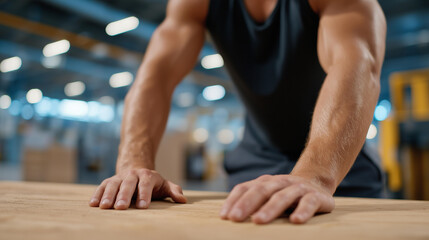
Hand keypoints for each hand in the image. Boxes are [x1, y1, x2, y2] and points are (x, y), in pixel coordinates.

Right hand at [89, 168, 185, 209]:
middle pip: (128, 184)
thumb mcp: (164, 185)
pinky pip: (102, 187)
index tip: (143, 207)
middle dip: (124, 196)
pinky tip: (93, 204)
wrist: (136, 169)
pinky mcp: (109, 181)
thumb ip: (173, 191)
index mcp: (147, 176)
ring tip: (105, 207)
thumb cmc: (152, 183)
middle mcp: (132, 175)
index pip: (146, 185)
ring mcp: (120, 177)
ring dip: (108, 195)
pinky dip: (97, 194)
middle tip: (121, 207)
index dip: (144, 195)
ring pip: (113, 185)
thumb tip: (183, 200)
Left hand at [219, 174, 334, 223]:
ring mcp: (298, 188)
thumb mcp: (268, 196)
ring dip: (270, 208)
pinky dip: (303, 211)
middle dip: (246, 204)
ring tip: (258, 221)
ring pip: (283, 196)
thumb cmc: (285, 194)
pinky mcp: (316, 196)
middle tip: (235, 218)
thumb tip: (230, 218)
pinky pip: (309, 202)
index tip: (224, 216)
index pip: (245, 188)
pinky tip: (296, 221)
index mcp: (264, 182)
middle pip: (261, 190)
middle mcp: (279, 182)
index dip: (233, 201)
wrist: (317, 182)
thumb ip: (253, 203)